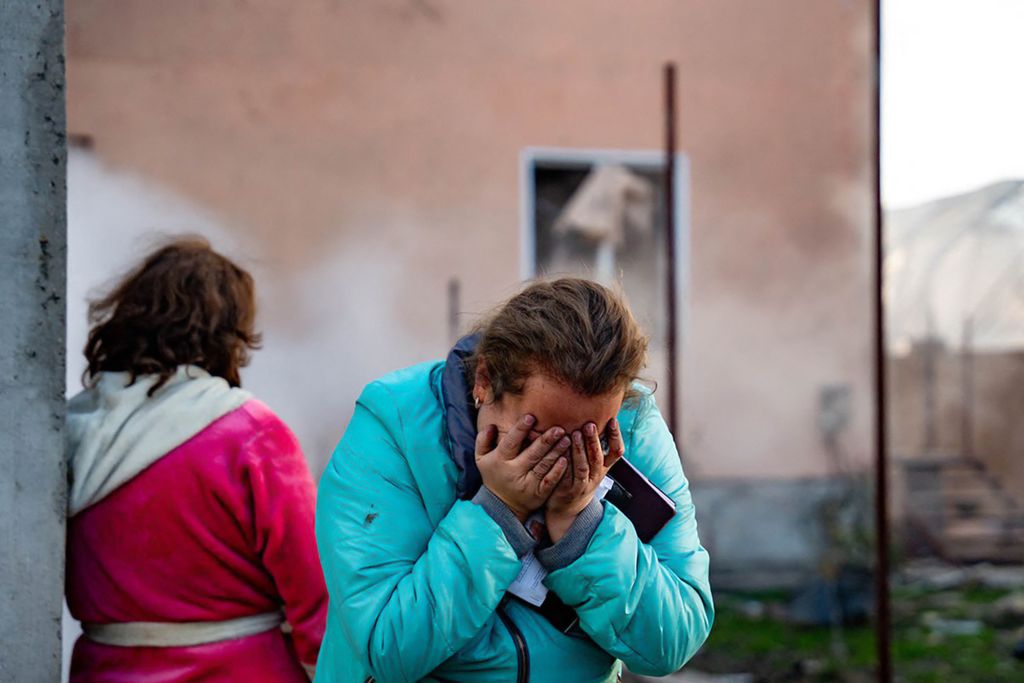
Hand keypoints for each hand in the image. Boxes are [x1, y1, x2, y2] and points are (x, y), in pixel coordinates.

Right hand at [476, 414, 570, 521]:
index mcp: (500, 460)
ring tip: (566, 439)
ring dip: (556, 452)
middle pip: (532, 454)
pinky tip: (565, 459)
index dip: (520, 430)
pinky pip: (550, 481)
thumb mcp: (481, 458)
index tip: (530, 417)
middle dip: (546, 440)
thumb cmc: (494, 474)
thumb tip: (491, 425)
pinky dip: (558, 470)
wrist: (502, 505)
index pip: (510, 442)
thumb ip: (483, 440)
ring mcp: (527, 484)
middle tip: (559, 428)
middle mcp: (514, 472)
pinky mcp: (539, 494)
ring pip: (544, 465)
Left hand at [545, 417, 623, 540]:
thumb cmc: (578, 477)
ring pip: (584, 466)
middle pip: (598, 457)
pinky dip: (566, 463)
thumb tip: (594, 416)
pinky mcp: (569, 490)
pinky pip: (568, 476)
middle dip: (594, 440)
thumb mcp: (591, 464)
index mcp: (604, 467)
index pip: (616, 451)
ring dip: (580, 449)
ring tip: (575, 433)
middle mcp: (596, 476)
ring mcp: (583, 484)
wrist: (568, 507)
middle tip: (590, 424)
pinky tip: (561, 451)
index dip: (616, 436)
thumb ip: (593, 445)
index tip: (612, 420)